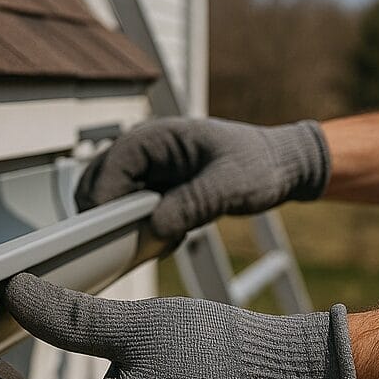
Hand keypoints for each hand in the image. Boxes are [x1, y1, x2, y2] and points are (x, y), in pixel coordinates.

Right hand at [76, 118, 330, 241]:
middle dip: (106, 214)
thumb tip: (156, 227)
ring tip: (156, 239)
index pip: (110, 166)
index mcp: (158, 136)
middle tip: (133, 242)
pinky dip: (137, 226)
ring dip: (121, 222)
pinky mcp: (154, 185)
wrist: (280, 165)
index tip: (111, 232)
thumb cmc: (260, 165)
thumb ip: (194, 203)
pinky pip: (128, 208)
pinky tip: (167, 237)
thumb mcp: (232, 186)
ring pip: (109, 197)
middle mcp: (145, 149)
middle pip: (98, 182)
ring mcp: (147, 167)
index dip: (104, 199)